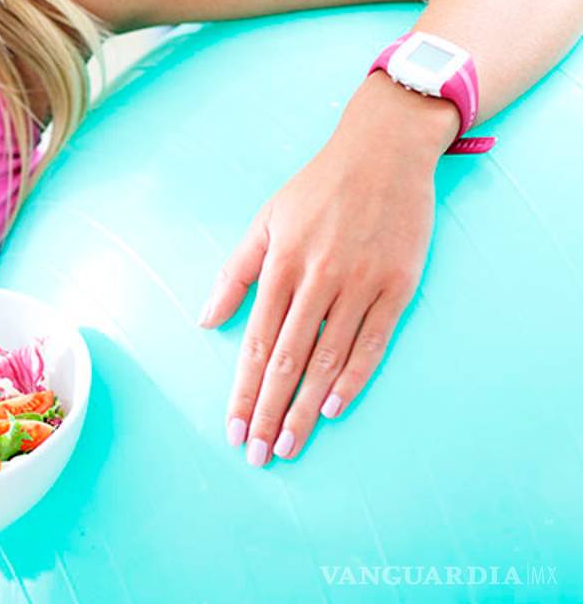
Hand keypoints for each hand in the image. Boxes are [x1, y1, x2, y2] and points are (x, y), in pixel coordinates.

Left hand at [197, 114, 436, 466]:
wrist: (385, 150)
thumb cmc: (317, 188)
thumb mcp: (265, 220)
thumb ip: (235, 273)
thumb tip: (205, 321)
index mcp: (281, 263)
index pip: (256, 342)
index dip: (244, 390)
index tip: (232, 427)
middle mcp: (319, 277)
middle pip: (288, 359)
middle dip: (269, 411)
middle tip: (256, 453)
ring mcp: (362, 282)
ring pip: (328, 358)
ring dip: (307, 408)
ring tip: (288, 444)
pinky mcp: (398, 285)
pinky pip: (374, 342)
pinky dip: (354, 378)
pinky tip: (333, 408)